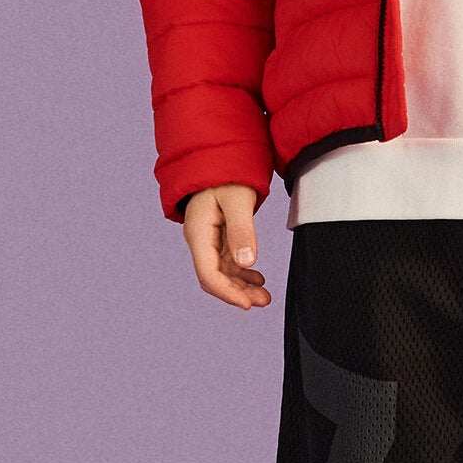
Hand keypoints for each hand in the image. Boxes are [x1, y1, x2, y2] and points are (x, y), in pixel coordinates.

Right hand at [182, 185, 270, 308]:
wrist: (219, 158)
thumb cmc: (225, 174)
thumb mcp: (237, 200)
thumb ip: (242, 231)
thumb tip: (247, 263)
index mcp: (198, 233)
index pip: (208, 274)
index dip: (227, 292)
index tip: (247, 304)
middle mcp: (200, 240)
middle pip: (214, 277)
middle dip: (237, 293)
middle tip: (263, 301)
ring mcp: (209, 239)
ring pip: (223, 272)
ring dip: (242, 286)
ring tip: (264, 295)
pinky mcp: (219, 237)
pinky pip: (228, 262)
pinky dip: (243, 273)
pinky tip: (257, 278)